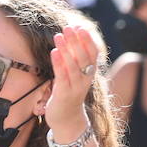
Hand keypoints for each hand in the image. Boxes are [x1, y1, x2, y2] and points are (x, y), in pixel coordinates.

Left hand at [45, 24, 100, 139]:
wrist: (67, 120)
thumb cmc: (69, 94)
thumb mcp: (75, 76)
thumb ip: (75, 61)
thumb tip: (70, 39)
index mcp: (90, 74)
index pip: (93, 54)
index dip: (87, 40)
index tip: (80, 26)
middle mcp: (86, 80)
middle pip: (84, 57)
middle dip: (76, 41)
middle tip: (69, 27)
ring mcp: (76, 87)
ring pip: (74, 66)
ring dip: (66, 49)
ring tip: (59, 35)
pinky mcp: (64, 94)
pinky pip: (62, 76)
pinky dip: (59, 63)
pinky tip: (54, 52)